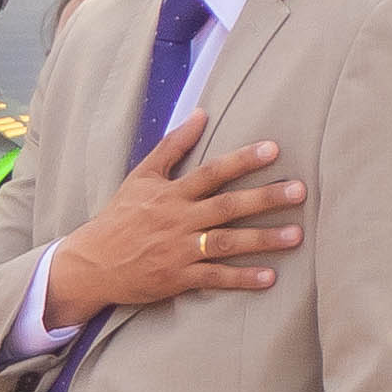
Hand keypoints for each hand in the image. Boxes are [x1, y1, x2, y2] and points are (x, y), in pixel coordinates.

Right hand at [51, 112, 306, 312]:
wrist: (92, 262)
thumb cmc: (121, 215)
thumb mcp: (142, 175)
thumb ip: (173, 145)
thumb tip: (200, 112)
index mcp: (171, 193)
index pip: (212, 172)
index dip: (242, 160)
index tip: (273, 149)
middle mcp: (178, 220)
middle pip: (227, 207)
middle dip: (265, 199)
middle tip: (299, 192)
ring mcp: (180, 250)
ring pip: (227, 243)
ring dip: (263, 240)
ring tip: (296, 236)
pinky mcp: (179, 278)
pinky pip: (215, 278)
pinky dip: (242, 279)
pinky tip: (270, 277)